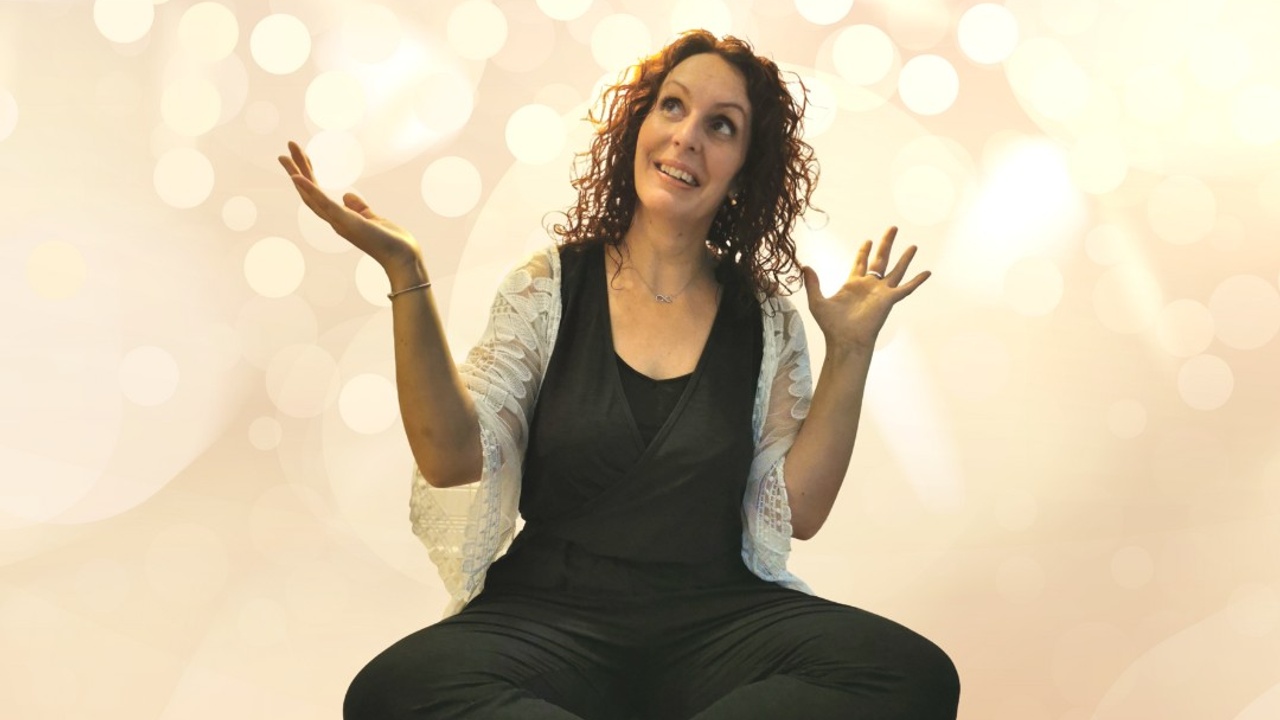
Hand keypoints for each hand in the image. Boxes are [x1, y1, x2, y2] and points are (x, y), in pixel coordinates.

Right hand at [278, 140, 421, 273]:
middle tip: (286, 150)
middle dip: (297, 170)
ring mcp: (338, 221)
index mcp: (340, 219)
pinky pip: (324, 203)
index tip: (302, 157)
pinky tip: (298, 177)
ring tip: (285, 157)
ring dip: (297, 174)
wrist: (403, 258)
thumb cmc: (390, 241)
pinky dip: (310, 190)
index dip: (309, 176)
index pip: (319, 194)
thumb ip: (359, 206)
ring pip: (310, 196)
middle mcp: (334, 221)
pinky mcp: (345, 221)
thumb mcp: (373, 218)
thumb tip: (346, 194)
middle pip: (309, 193)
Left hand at [801, 226, 929, 353]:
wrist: (845, 341)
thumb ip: (812, 283)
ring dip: (904, 258)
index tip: (868, 240)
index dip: (864, 251)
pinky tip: (927, 272)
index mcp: (853, 284)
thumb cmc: (831, 326)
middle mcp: (869, 286)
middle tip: (892, 228)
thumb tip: (804, 266)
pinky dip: (917, 281)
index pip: (861, 262)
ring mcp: (881, 292)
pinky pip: (906, 288)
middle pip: (880, 259)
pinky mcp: (889, 300)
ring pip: (896, 270)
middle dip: (886, 243)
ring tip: (913, 246)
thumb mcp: (817, 301)